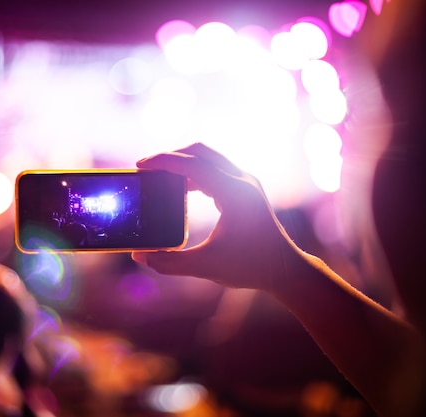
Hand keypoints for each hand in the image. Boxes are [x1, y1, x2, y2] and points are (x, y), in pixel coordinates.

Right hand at [131, 143, 302, 290]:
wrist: (285, 270)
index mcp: (234, 193)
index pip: (193, 164)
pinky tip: (182, 189)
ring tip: (160, 178)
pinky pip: (216, 169)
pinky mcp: (246, 190)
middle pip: (200, 152)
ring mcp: (246, 183)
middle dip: (171, 156)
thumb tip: (140, 255)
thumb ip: (169, 263)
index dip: (163, 162)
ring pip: (209, 158)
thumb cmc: (251, 267)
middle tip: (147, 168)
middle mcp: (242, 181)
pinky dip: (195, 172)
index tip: (141, 165)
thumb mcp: (206, 266)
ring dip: (183, 163)